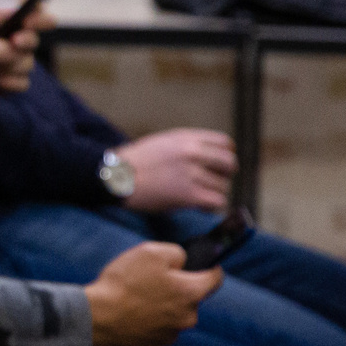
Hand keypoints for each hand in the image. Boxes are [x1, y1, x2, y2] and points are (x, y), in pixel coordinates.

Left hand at [0, 0, 47, 90]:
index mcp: (11, 17)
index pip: (36, 12)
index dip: (38, 15)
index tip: (27, 19)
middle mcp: (17, 38)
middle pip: (34, 40)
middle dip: (28, 39)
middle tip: (15, 40)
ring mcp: (13, 60)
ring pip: (27, 63)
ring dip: (17, 63)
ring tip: (0, 63)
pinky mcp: (7, 79)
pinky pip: (21, 83)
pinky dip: (12, 82)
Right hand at [85, 240, 220, 345]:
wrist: (94, 317)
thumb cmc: (123, 283)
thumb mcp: (150, 252)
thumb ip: (176, 253)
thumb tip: (183, 260)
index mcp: (191, 293)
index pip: (216, 279)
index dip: (210, 268)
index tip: (202, 265)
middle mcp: (187, 318)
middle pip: (191, 298)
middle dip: (176, 289)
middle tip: (150, 281)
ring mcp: (170, 335)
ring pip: (173, 315)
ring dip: (161, 307)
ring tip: (134, 299)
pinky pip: (156, 330)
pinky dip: (147, 322)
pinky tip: (129, 314)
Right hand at [116, 129, 236, 214]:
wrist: (116, 177)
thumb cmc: (136, 162)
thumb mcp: (163, 142)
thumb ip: (187, 145)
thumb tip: (209, 157)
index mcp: (187, 138)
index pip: (225, 143)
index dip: (225, 156)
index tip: (218, 166)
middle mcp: (192, 153)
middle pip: (229, 164)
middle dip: (224, 176)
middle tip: (212, 183)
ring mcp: (191, 173)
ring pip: (222, 186)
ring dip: (213, 193)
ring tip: (197, 196)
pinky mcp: (188, 194)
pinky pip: (217, 201)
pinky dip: (211, 206)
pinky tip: (198, 206)